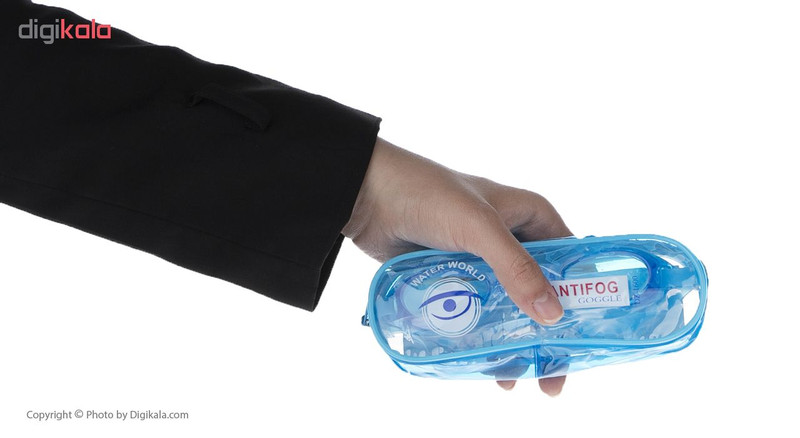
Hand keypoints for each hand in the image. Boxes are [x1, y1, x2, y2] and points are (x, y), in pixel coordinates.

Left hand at [343, 137, 571, 395]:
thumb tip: (553, 316)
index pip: (570, 259)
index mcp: (528, 216)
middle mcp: (510, 239)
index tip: (588, 336)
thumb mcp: (479, 228)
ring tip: (514, 379)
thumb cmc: (429, 195)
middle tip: (551, 378)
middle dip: (548, 334)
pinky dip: (484, 337)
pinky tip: (486, 366)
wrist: (368, 196)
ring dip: (514, 342)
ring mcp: (480, 262)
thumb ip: (516, 269)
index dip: (582, 296)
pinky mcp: (453, 279)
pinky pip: (476, 313)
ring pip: (508, 308)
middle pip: (541, 292)